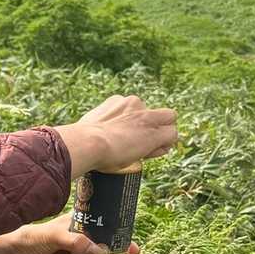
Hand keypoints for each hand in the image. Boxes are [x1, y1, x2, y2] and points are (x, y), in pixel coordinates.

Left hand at [0, 212, 140, 253]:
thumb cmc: (28, 238)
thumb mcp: (52, 235)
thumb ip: (75, 242)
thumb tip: (98, 252)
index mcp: (74, 225)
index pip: (99, 224)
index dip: (114, 228)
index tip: (128, 230)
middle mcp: (77, 241)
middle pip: (103, 244)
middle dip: (117, 247)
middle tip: (132, 251)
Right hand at [55, 95, 178, 177]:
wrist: (89, 142)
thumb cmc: (82, 140)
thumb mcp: (88, 128)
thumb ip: (95, 126)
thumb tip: (85, 135)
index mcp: (117, 101)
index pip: (135, 111)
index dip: (136, 125)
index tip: (126, 138)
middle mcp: (134, 103)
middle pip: (153, 114)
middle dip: (151, 127)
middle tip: (139, 145)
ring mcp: (146, 116)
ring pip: (168, 120)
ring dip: (161, 135)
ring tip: (146, 150)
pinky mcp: (155, 131)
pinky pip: (172, 135)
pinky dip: (166, 144)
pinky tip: (153, 152)